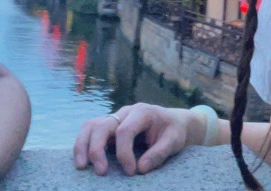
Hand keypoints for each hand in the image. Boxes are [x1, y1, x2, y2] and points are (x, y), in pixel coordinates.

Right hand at [73, 103, 201, 175]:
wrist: (172, 122)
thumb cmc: (173, 131)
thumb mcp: (174, 140)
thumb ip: (160, 152)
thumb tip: (140, 168)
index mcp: (142, 112)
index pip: (124, 130)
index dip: (124, 153)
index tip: (131, 172)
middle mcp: (126, 112)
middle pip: (103, 125)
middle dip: (97, 149)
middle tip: (101, 173)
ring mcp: (115, 117)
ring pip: (91, 125)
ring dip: (82, 145)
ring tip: (81, 167)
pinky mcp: (109, 127)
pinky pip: (90, 131)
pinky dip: (83, 144)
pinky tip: (82, 161)